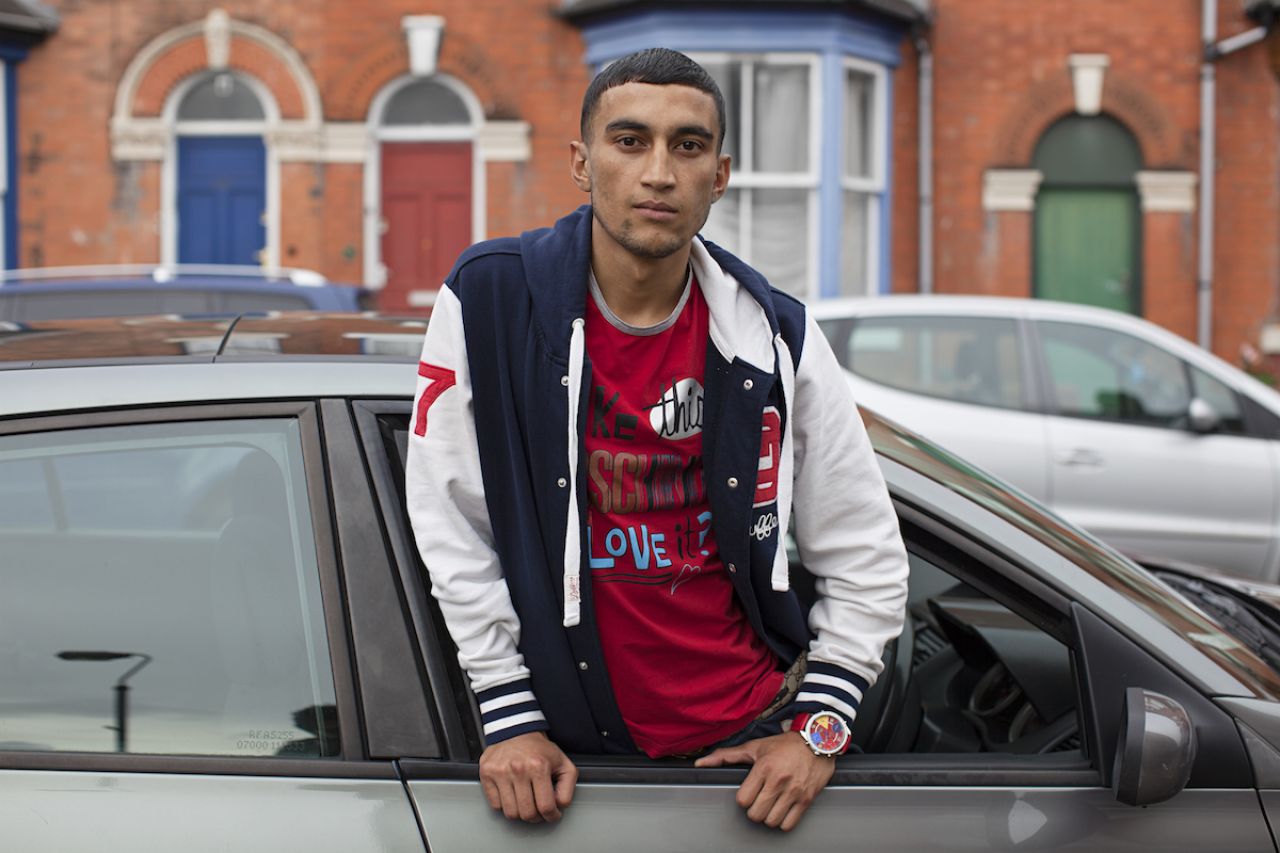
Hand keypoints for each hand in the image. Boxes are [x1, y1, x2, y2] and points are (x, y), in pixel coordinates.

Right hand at [478, 731, 578, 822]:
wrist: (516, 730)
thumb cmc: (539, 749)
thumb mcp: (563, 763)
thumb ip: (568, 786)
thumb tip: (559, 806)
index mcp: (538, 766)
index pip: (546, 806)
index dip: (552, 816)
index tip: (552, 814)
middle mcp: (518, 769)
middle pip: (527, 813)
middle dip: (536, 817)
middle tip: (539, 810)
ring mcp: (500, 771)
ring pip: (510, 813)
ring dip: (520, 813)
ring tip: (526, 802)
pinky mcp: (486, 773)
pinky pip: (495, 805)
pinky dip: (505, 805)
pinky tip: (512, 795)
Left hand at [694, 731, 835, 831]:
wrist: (818, 741)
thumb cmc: (784, 745)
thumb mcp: (754, 746)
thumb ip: (725, 756)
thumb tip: (700, 764)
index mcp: (763, 767)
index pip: (743, 800)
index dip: (743, 799)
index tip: (748, 793)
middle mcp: (779, 780)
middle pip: (756, 814)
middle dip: (754, 810)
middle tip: (759, 801)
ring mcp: (794, 791)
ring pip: (771, 821)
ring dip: (768, 817)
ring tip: (770, 806)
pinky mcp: (806, 799)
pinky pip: (789, 824)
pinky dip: (783, 822)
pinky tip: (782, 811)